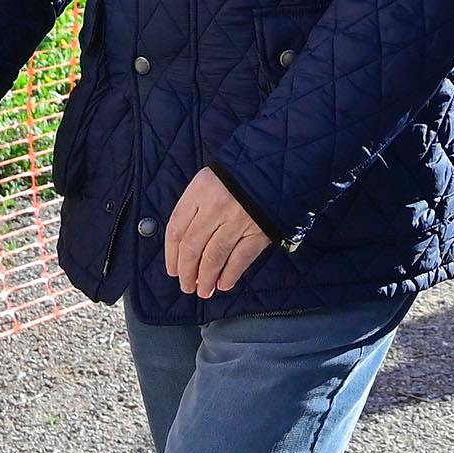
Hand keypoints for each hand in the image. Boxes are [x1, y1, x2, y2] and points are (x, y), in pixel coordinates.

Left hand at [163, 167, 272, 299]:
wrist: (282, 162)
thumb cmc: (243, 171)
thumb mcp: (214, 178)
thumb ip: (198, 205)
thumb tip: (185, 244)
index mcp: (200, 190)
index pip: (176, 228)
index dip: (171, 254)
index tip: (173, 269)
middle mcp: (216, 205)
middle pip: (192, 246)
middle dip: (187, 271)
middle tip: (187, 285)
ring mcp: (239, 218)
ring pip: (214, 256)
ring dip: (206, 278)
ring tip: (203, 290)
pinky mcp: (260, 229)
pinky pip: (241, 258)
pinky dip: (231, 274)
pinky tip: (224, 284)